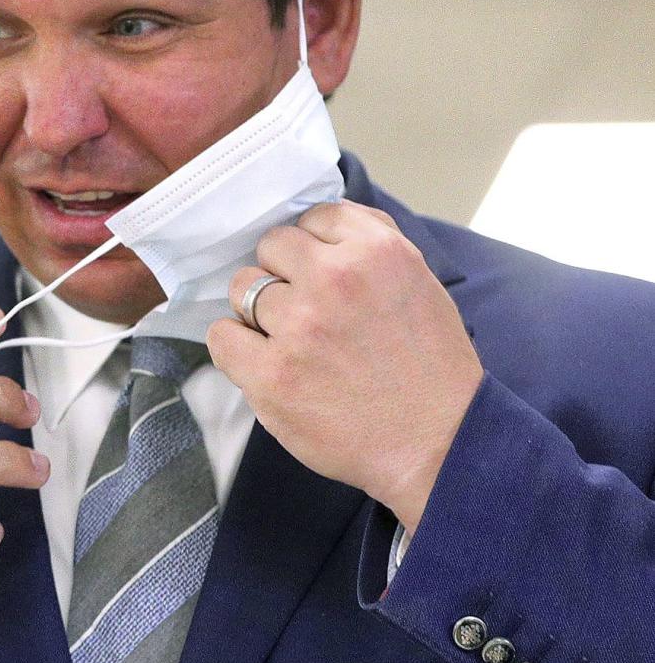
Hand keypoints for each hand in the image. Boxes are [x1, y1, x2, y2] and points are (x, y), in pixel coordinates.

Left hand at [205, 201, 481, 535]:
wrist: (440, 445)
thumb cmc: (431, 368)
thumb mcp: (419, 283)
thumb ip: (370, 245)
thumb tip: (318, 224)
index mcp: (376, 251)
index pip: (313, 217)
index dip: (314, 247)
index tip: (321, 273)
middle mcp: (334, 279)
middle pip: (271, 246)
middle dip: (283, 273)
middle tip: (304, 309)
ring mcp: (299, 326)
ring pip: (242, 288)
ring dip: (258, 312)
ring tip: (290, 340)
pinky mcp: (272, 374)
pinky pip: (221, 336)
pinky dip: (234, 347)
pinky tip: (262, 361)